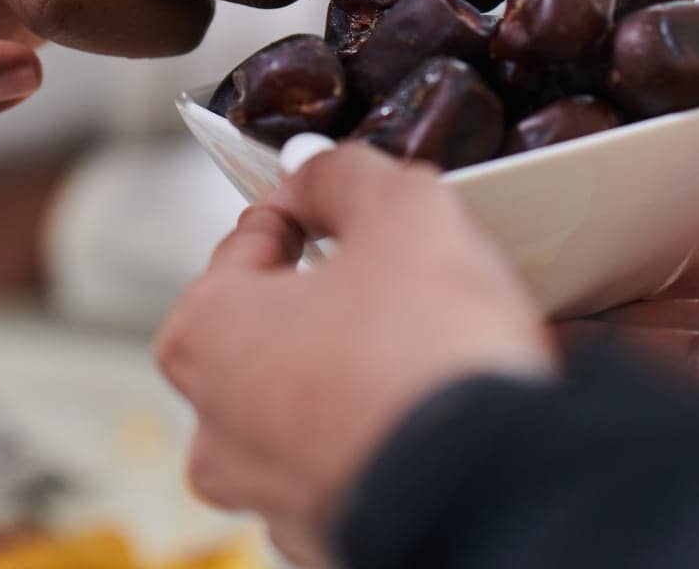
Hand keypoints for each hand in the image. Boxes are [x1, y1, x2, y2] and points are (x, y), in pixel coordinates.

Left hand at [156, 145, 553, 567]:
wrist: (492, 495)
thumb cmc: (426, 347)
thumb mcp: (400, 209)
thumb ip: (345, 174)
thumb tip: (312, 168)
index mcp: (206, 336)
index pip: (246, 241)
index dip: (299, 209)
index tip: (336, 201)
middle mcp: (218, 430)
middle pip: (266, 332)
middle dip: (322, 299)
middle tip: (389, 272)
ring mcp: (273, 500)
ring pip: (307, 409)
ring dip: (352, 374)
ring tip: (426, 345)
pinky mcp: (331, 546)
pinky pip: (354, 467)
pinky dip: (386, 438)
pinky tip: (438, 411)